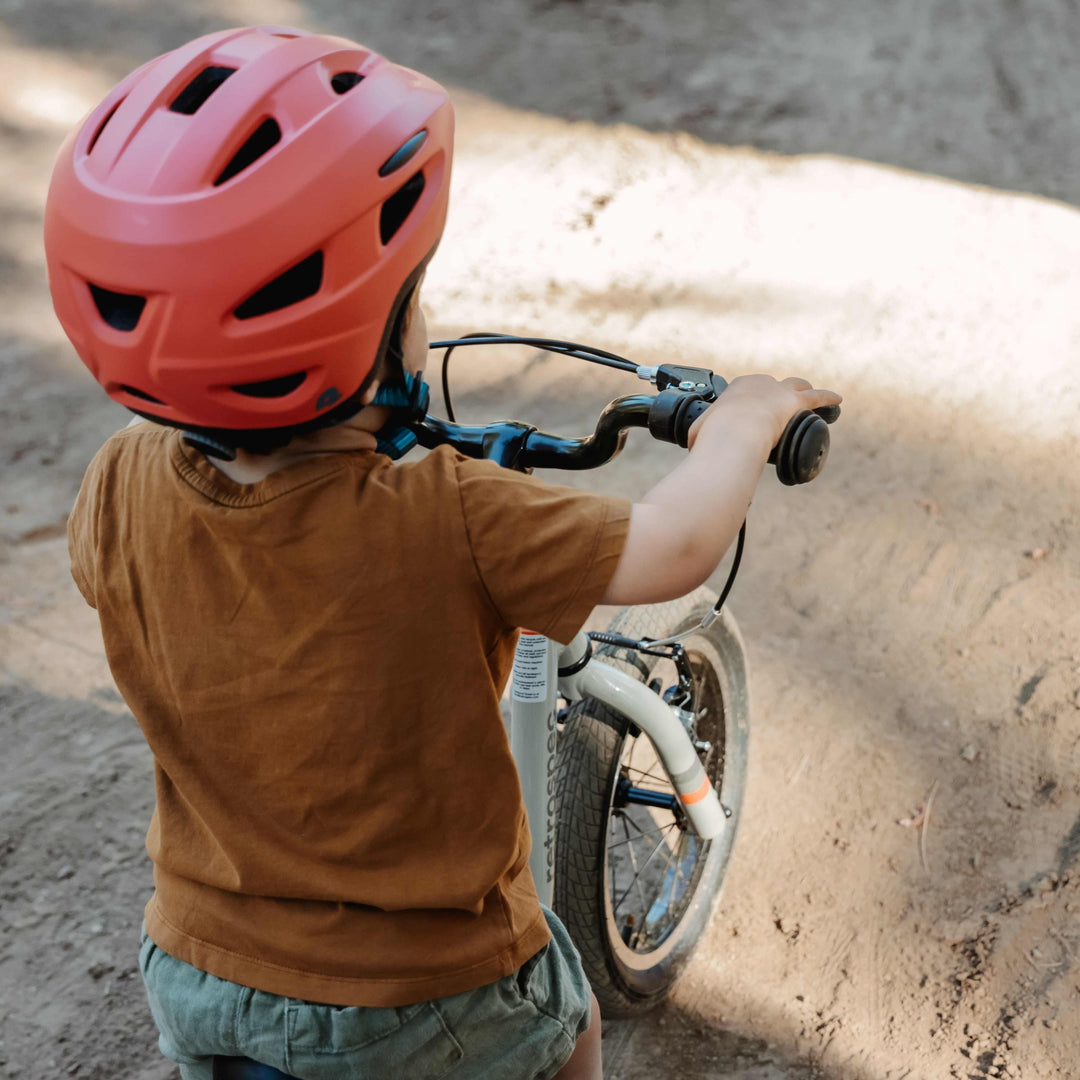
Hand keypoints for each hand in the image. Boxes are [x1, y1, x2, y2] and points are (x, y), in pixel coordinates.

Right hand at [687, 374, 842, 453]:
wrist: (734, 434)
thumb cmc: (714, 435)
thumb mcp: (699, 434)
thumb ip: (699, 437)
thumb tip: (693, 448)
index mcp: (738, 387)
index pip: (749, 390)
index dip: (753, 401)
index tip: (754, 413)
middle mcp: (760, 383)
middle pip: (774, 386)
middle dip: (777, 395)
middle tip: (779, 410)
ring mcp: (780, 390)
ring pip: (797, 386)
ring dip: (804, 391)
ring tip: (809, 399)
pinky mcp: (797, 401)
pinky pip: (817, 398)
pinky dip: (827, 398)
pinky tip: (837, 400)